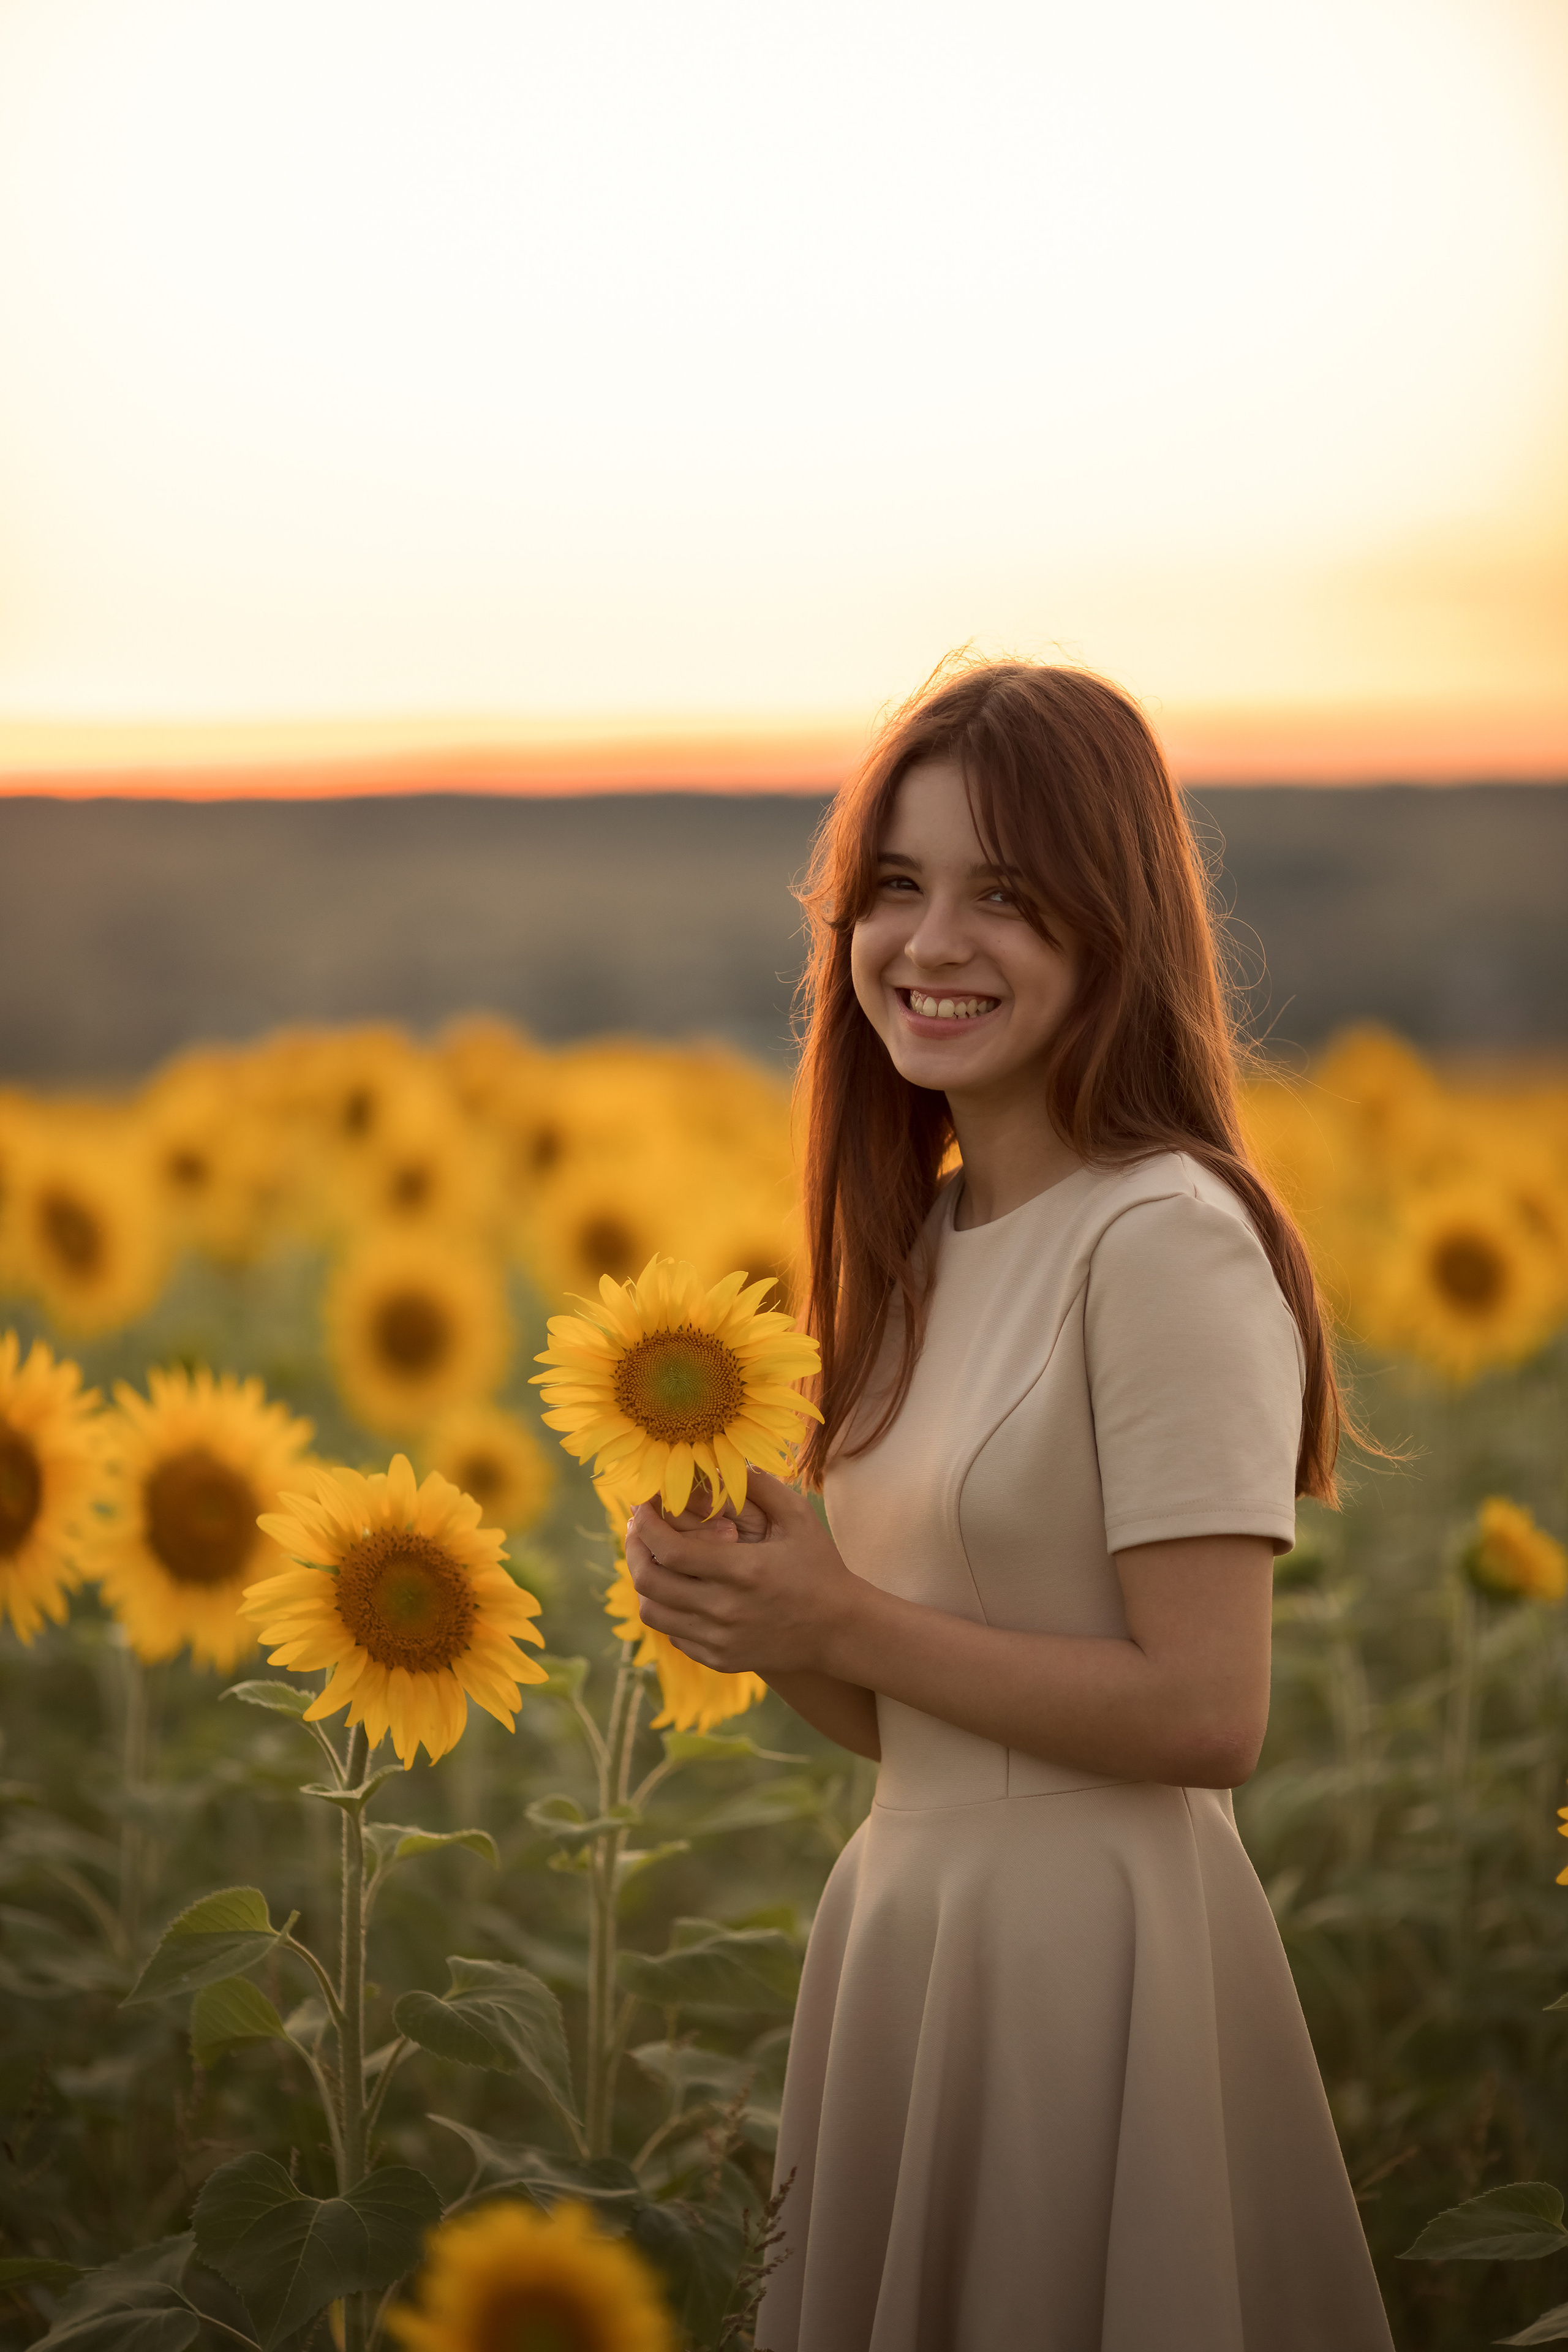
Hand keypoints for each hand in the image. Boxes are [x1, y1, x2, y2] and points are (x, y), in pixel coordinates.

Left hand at [625, 1469, 862, 1676]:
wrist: (840, 1629)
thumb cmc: (820, 1568)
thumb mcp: (799, 1518)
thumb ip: (761, 1486)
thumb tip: (722, 1463)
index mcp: (742, 1570)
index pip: (669, 1549)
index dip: (645, 1526)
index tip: (642, 1508)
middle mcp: (725, 1609)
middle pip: (649, 1582)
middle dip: (633, 1550)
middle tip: (637, 1530)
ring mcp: (720, 1639)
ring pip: (653, 1613)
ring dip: (644, 1582)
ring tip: (651, 1559)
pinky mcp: (720, 1659)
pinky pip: (673, 1635)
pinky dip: (667, 1610)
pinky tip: (677, 1591)